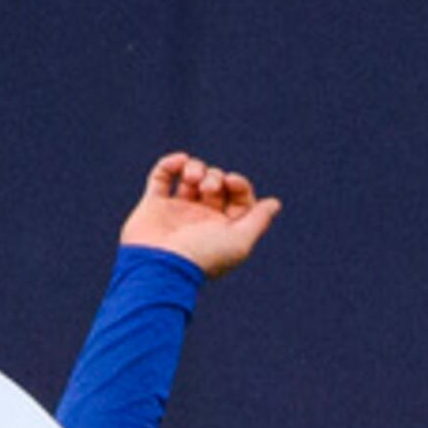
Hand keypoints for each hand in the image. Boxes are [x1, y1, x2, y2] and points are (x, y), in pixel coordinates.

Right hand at [119, 152, 281, 277]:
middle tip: (208, 188)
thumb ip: (258, 220)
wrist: (159, 266)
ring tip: (192, 179)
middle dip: (215, 177)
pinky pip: (162, 176)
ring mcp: (176, 211)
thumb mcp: (239, 241)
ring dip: (195, 168)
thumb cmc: (202, 256)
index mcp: (223, 228)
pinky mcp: (153, 205)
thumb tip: (274, 203)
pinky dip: (170, 163)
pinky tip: (180, 161)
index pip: (239, 198)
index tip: (231, 181)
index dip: (239, 184)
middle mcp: (201, 219)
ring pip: (190, 177)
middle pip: (216, 183)